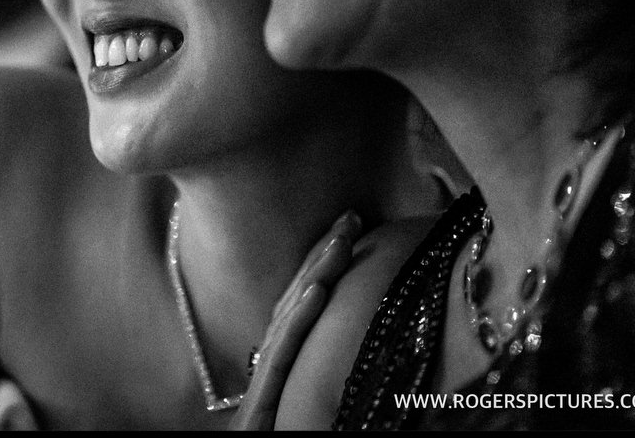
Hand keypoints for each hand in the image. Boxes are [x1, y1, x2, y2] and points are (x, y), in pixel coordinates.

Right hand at [229, 210, 362, 429]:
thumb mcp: (317, 419)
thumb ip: (324, 389)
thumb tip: (372, 362)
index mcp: (281, 381)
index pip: (302, 317)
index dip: (321, 271)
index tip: (349, 236)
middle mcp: (268, 378)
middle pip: (295, 308)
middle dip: (321, 258)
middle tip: (350, 216)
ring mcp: (265, 392)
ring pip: (290, 324)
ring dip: (316, 275)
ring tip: (341, 238)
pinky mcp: (261, 412)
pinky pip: (283, 358)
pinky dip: (300, 320)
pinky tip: (319, 289)